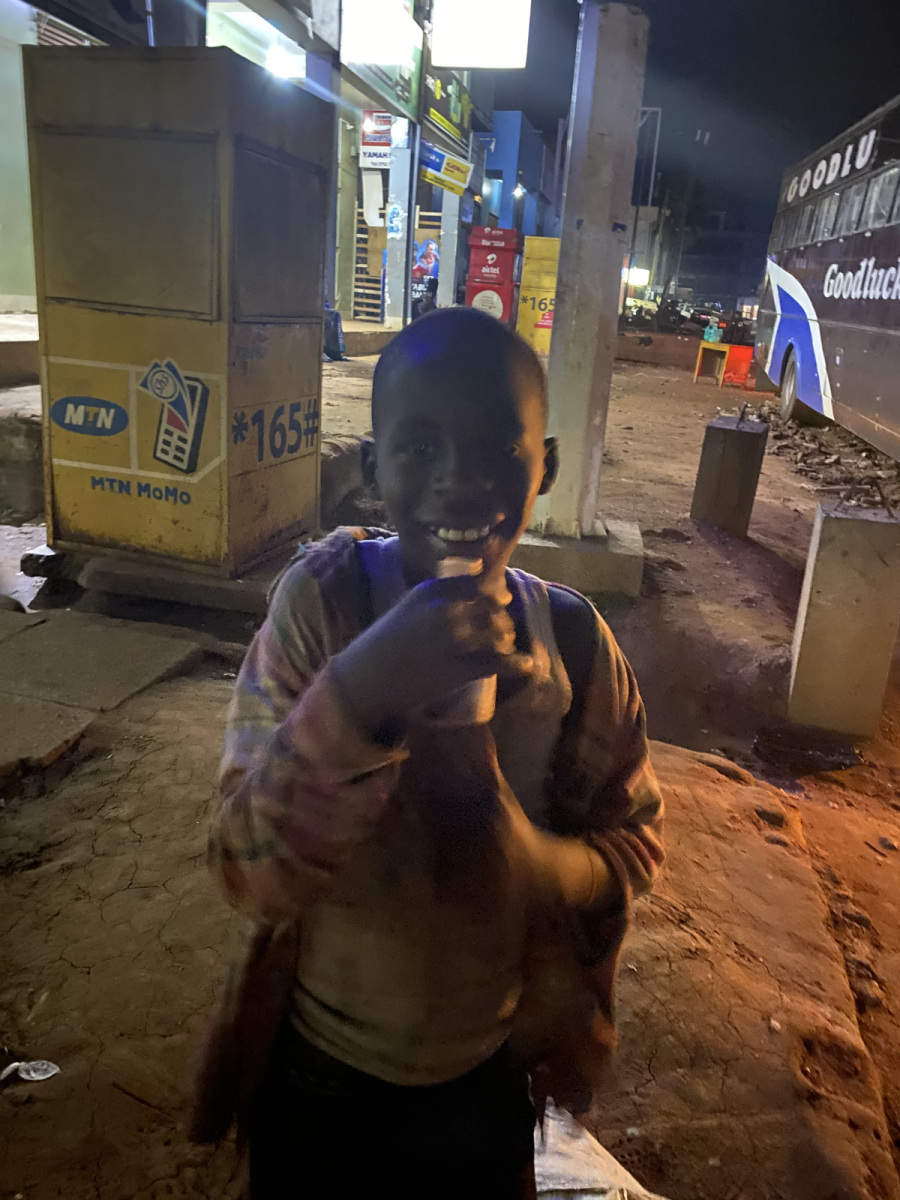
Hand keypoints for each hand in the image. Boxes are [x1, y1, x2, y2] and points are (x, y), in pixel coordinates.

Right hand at [330, 575, 532, 736]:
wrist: (364, 680)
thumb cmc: (381, 645)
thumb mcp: (407, 608)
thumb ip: (437, 597)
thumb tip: (473, 588)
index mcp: (431, 591)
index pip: (477, 582)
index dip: (494, 591)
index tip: (501, 598)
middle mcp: (445, 610)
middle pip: (492, 605)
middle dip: (502, 616)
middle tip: (503, 628)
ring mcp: (453, 640)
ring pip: (498, 631)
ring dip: (506, 639)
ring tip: (505, 647)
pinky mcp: (459, 669)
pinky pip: (499, 661)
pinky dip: (518, 664)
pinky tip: (527, 666)